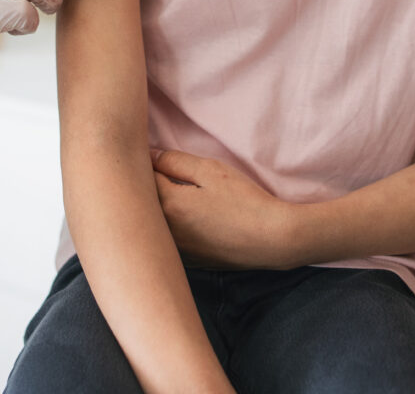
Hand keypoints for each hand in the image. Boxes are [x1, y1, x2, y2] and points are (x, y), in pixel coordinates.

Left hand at [153, 149, 296, 269]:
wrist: (273, 240)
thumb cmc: (243, 201)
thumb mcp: (210, 170)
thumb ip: (174, 161)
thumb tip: (148, 156)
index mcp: (169, 205)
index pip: (141, 178)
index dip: (142, 163)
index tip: (144, 152)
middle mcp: (167, 232)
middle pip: (141, 204)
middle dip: (142, 186)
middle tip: (154, 169)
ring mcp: (177, 251)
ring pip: (152, 224)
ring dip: (153, 209)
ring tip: (166, 190)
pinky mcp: (189, 261)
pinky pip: (167, 240)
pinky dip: (166, 227)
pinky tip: (184, 217)